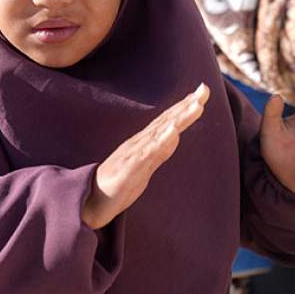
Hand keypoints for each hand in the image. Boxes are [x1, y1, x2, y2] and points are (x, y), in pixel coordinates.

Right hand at [82, 83, 209, 229]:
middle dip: (186, 106)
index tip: (202, 93)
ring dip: (179, 118)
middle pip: (167, 121)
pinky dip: (161, 140)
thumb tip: (175, 136)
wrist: (90, 203)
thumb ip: (159, 151)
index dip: (184, 107)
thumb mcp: (144, 167)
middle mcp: (139, 144)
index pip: (168, 122)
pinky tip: (173, 131)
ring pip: (160, 133)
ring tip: (195, 105)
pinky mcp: (129, 169)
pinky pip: (147, 153)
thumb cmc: (117, 185)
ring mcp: (133, 154)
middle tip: (204, 89)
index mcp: (144, 144)